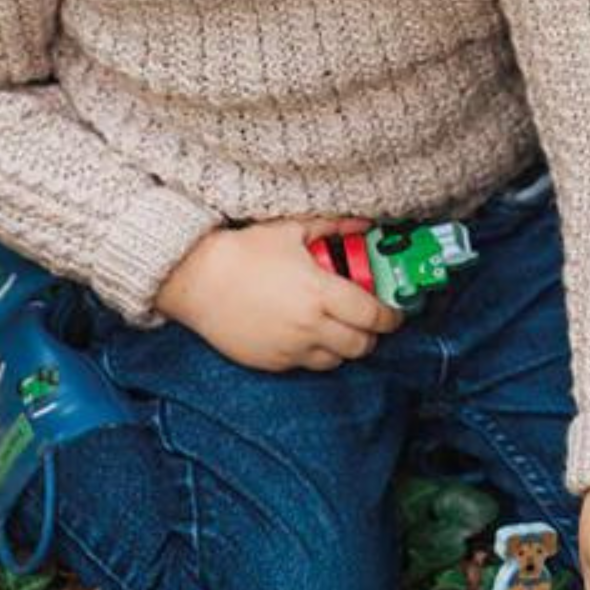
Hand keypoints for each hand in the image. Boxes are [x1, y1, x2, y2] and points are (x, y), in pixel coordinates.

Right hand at [154, 218, 404, 371]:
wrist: (195, 279)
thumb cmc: (243, 251)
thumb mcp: (292, 230)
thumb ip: (334, 226)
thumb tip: (366, 223)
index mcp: (322, 293)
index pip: (374, 316)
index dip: (391, 316)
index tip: (394, 312)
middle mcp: (311, 326)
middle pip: (362, 345)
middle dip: (371, 334)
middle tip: (369, 321)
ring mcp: (290, 348)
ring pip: (336, 360)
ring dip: (344, 346)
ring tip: (338, 328)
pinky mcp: (272, 362)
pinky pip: (306, 365)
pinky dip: (314, 353)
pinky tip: (306, 334)